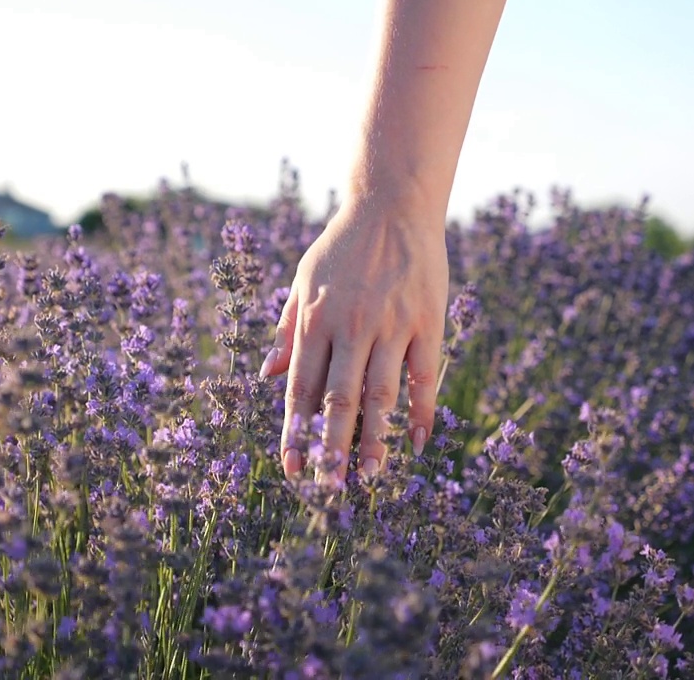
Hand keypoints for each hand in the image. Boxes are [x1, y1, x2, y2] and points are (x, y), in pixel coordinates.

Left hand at [260, 202, 447, 482]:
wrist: (392, 203)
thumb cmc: (342, 246)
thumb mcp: (302, 281)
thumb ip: (287, 329)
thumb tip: (267, 374)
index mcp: (314, 320)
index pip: (300, 388)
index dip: (295, 432)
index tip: (292, 469)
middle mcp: (350, 327)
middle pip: (338, 399)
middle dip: (330, 448)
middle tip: (328, 489)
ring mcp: (391, 325)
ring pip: (380, 394)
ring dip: (375, 439)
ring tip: (370, 478)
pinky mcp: (426, 321)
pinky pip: (423, 376)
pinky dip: (421, 411)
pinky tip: (417, 443)